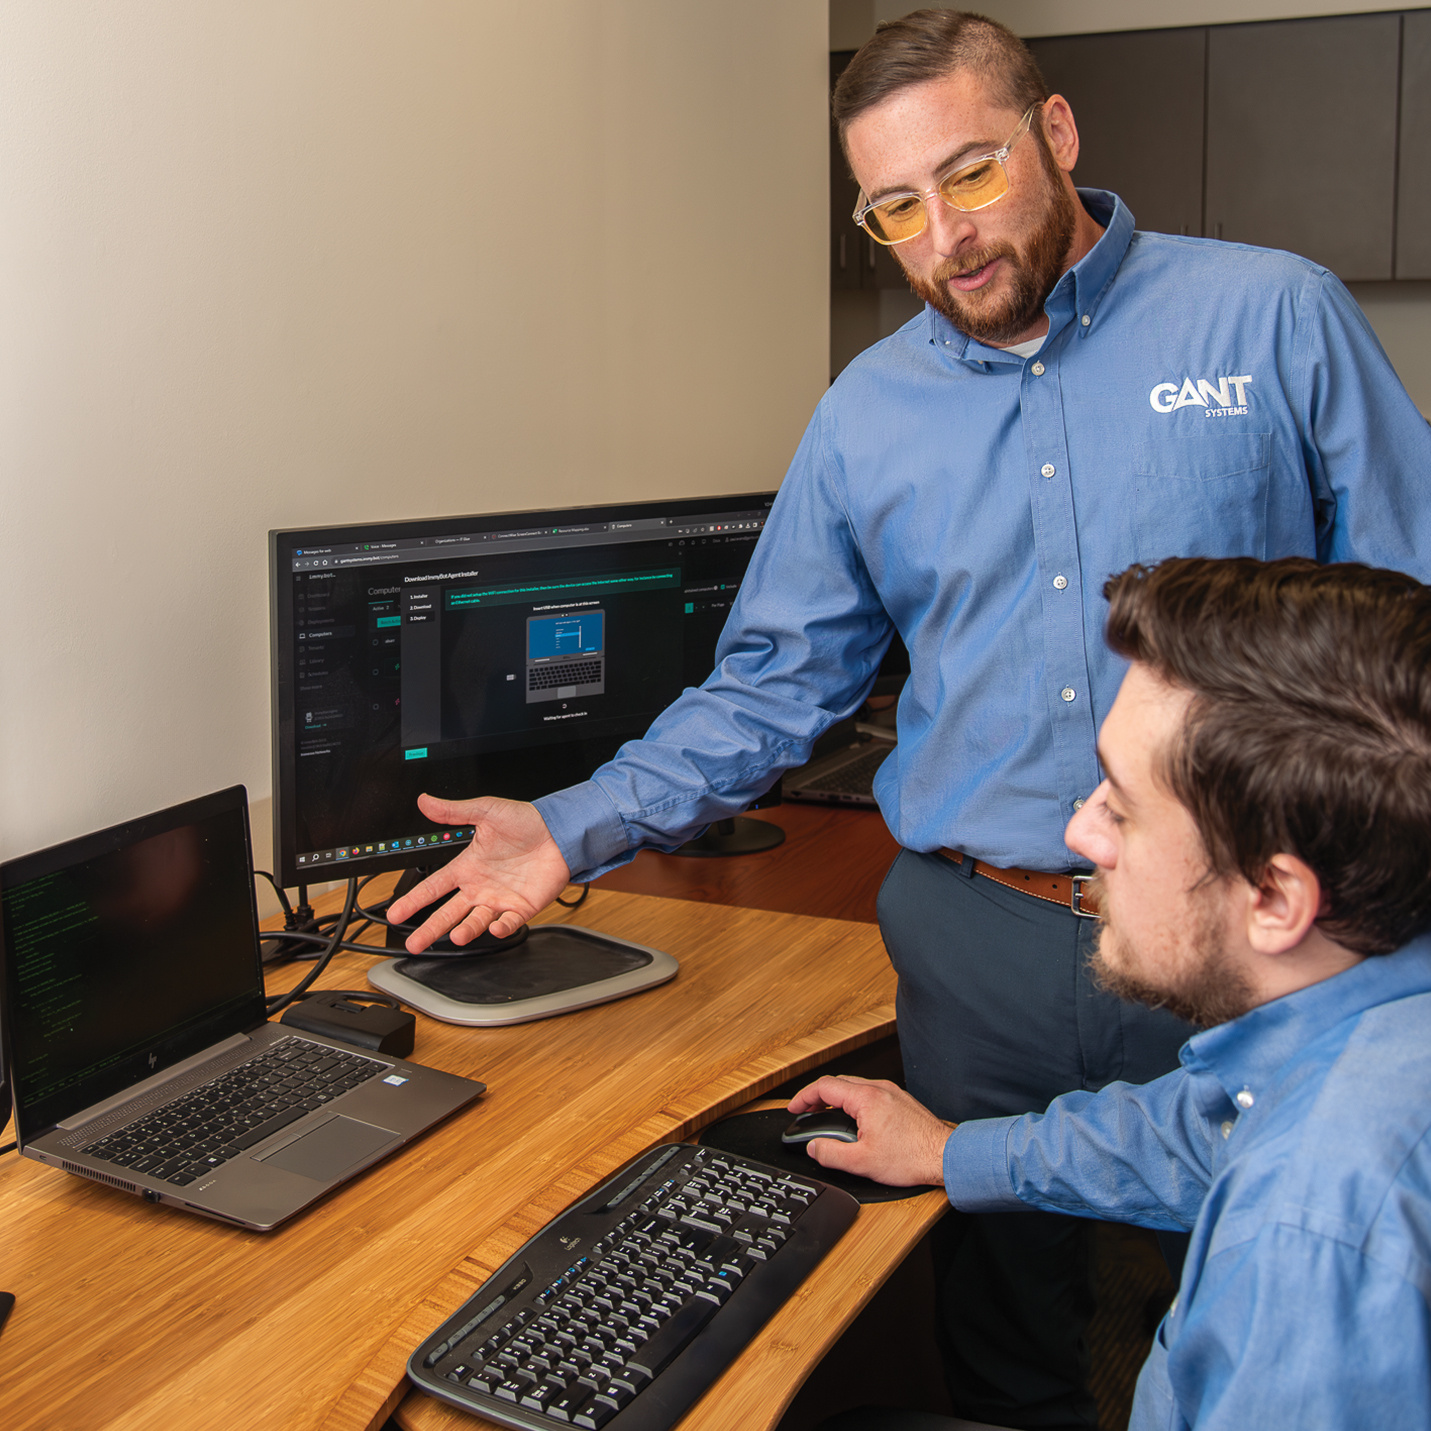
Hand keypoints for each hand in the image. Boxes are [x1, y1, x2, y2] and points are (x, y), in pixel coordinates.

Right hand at [385, 794, 571, 952]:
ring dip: (466, 930)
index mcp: (467, 866)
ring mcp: (500, 898)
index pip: (434, 887)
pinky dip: (501, 928)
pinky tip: (495, 928)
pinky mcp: (522, 906)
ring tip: (456, 937)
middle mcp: (480, 886)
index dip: (414, 900)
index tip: (396, 913)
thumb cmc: (526, 821)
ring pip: (476, 921)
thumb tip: (425, 801)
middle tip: (414, 944)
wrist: (560, 831)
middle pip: (448, 913)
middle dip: (430, 929)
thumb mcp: (486, 811)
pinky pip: (508, 923)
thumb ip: (454, 811)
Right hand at [786, 1075, 953, 1186]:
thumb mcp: (862, 1163)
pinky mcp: (901, 1100)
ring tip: (827, 1117)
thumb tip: (814, 1148)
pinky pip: (869, 1092)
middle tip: (806, 1113)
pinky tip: (855, 1119)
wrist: (946, 1156)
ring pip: (854, 1086)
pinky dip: (853, 1101)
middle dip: (817, 1097)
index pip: (824, 1087)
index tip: (794, 1108)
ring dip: (836, 1099)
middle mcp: (879, 1089)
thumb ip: (831, 1154)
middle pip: (838, 1083)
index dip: (803, 1097)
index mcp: (866, 1098)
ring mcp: (892, 1092)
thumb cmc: (912, 1158)